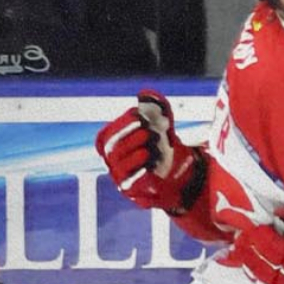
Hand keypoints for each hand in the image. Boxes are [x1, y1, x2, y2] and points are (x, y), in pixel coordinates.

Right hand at [94, 90, 205, 212]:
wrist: (176, 176)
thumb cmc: (161, 148)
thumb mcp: (161, 128)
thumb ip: (156, 110)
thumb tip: (146, 92)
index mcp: (114, 145)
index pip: (107, 134)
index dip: (121, 124)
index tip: (138, 116)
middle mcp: (113, 162)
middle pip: (112, 149)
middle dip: (127, 138)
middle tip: (146, 131)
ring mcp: (122, 177)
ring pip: (119, 166)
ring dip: (133, 156)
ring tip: (148, 150)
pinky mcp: (134, 190)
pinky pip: (131, 184)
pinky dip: (138, 175)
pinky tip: (148, 167)